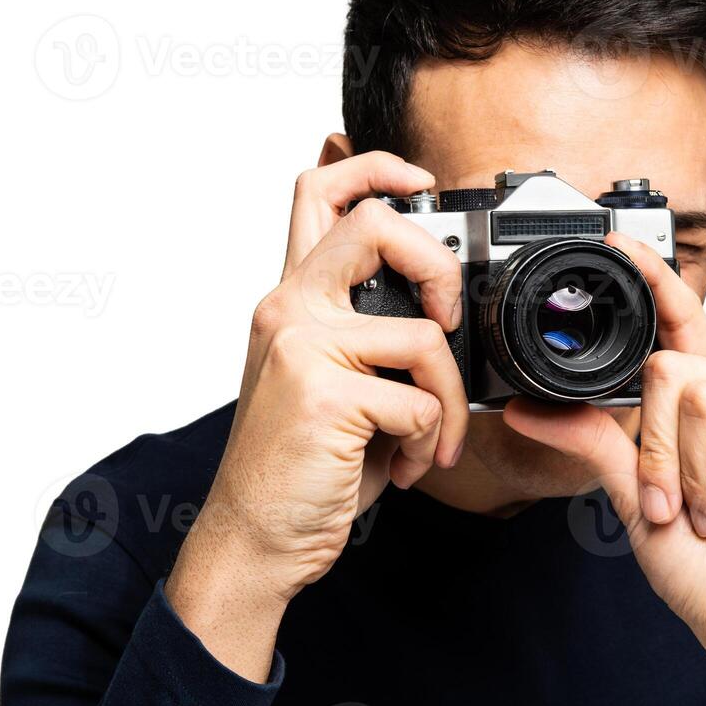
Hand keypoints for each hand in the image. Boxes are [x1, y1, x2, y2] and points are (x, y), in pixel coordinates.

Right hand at [168, 149, 468, 679]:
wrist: (256, 538)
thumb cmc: (303, 464)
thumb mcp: (332, 380)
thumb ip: (368, 332)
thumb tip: (445, 308)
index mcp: (293, 300)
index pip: (317, 192)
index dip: (374, 166)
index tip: (422, 181)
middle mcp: (289, 309)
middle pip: (376, 223)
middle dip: (439, 265)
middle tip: (447, 320)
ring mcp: (302, 347)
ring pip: (424, 335)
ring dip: (449, 400)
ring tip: (427, 438)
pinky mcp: (323, 395)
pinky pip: (422, 401)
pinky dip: (431, 441)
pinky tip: (402, 465)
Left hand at [505, 232, 705, 705]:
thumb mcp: (634, 500)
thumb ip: (596, 443)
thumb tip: (527, 406)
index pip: (686, 327)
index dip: (658, 284)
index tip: (620, 244)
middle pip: (672, 370)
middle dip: (658, 451)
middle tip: (679, 506)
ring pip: (699, 398)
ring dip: (690, 475)